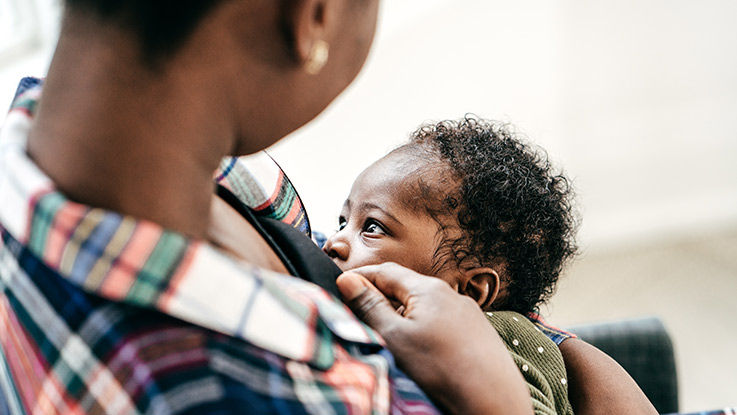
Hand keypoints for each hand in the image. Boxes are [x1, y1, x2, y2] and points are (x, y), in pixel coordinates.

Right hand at [337, 263, 531, 414]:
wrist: (492, 400)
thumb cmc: (442, 368)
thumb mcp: (394, 337)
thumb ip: (370, 306)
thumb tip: (347, 280)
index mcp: (428, 288)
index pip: (385, 271)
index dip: (360, 277)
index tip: (341, 286)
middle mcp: (450, 294)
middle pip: (405, 288)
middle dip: (380, 298)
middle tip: (357, 314)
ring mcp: (467, 313)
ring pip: (424, 307)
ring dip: (402, 316)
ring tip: (386, 337)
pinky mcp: (477, 333)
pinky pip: (442, 323)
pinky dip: (423, 329)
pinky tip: (419, 350)